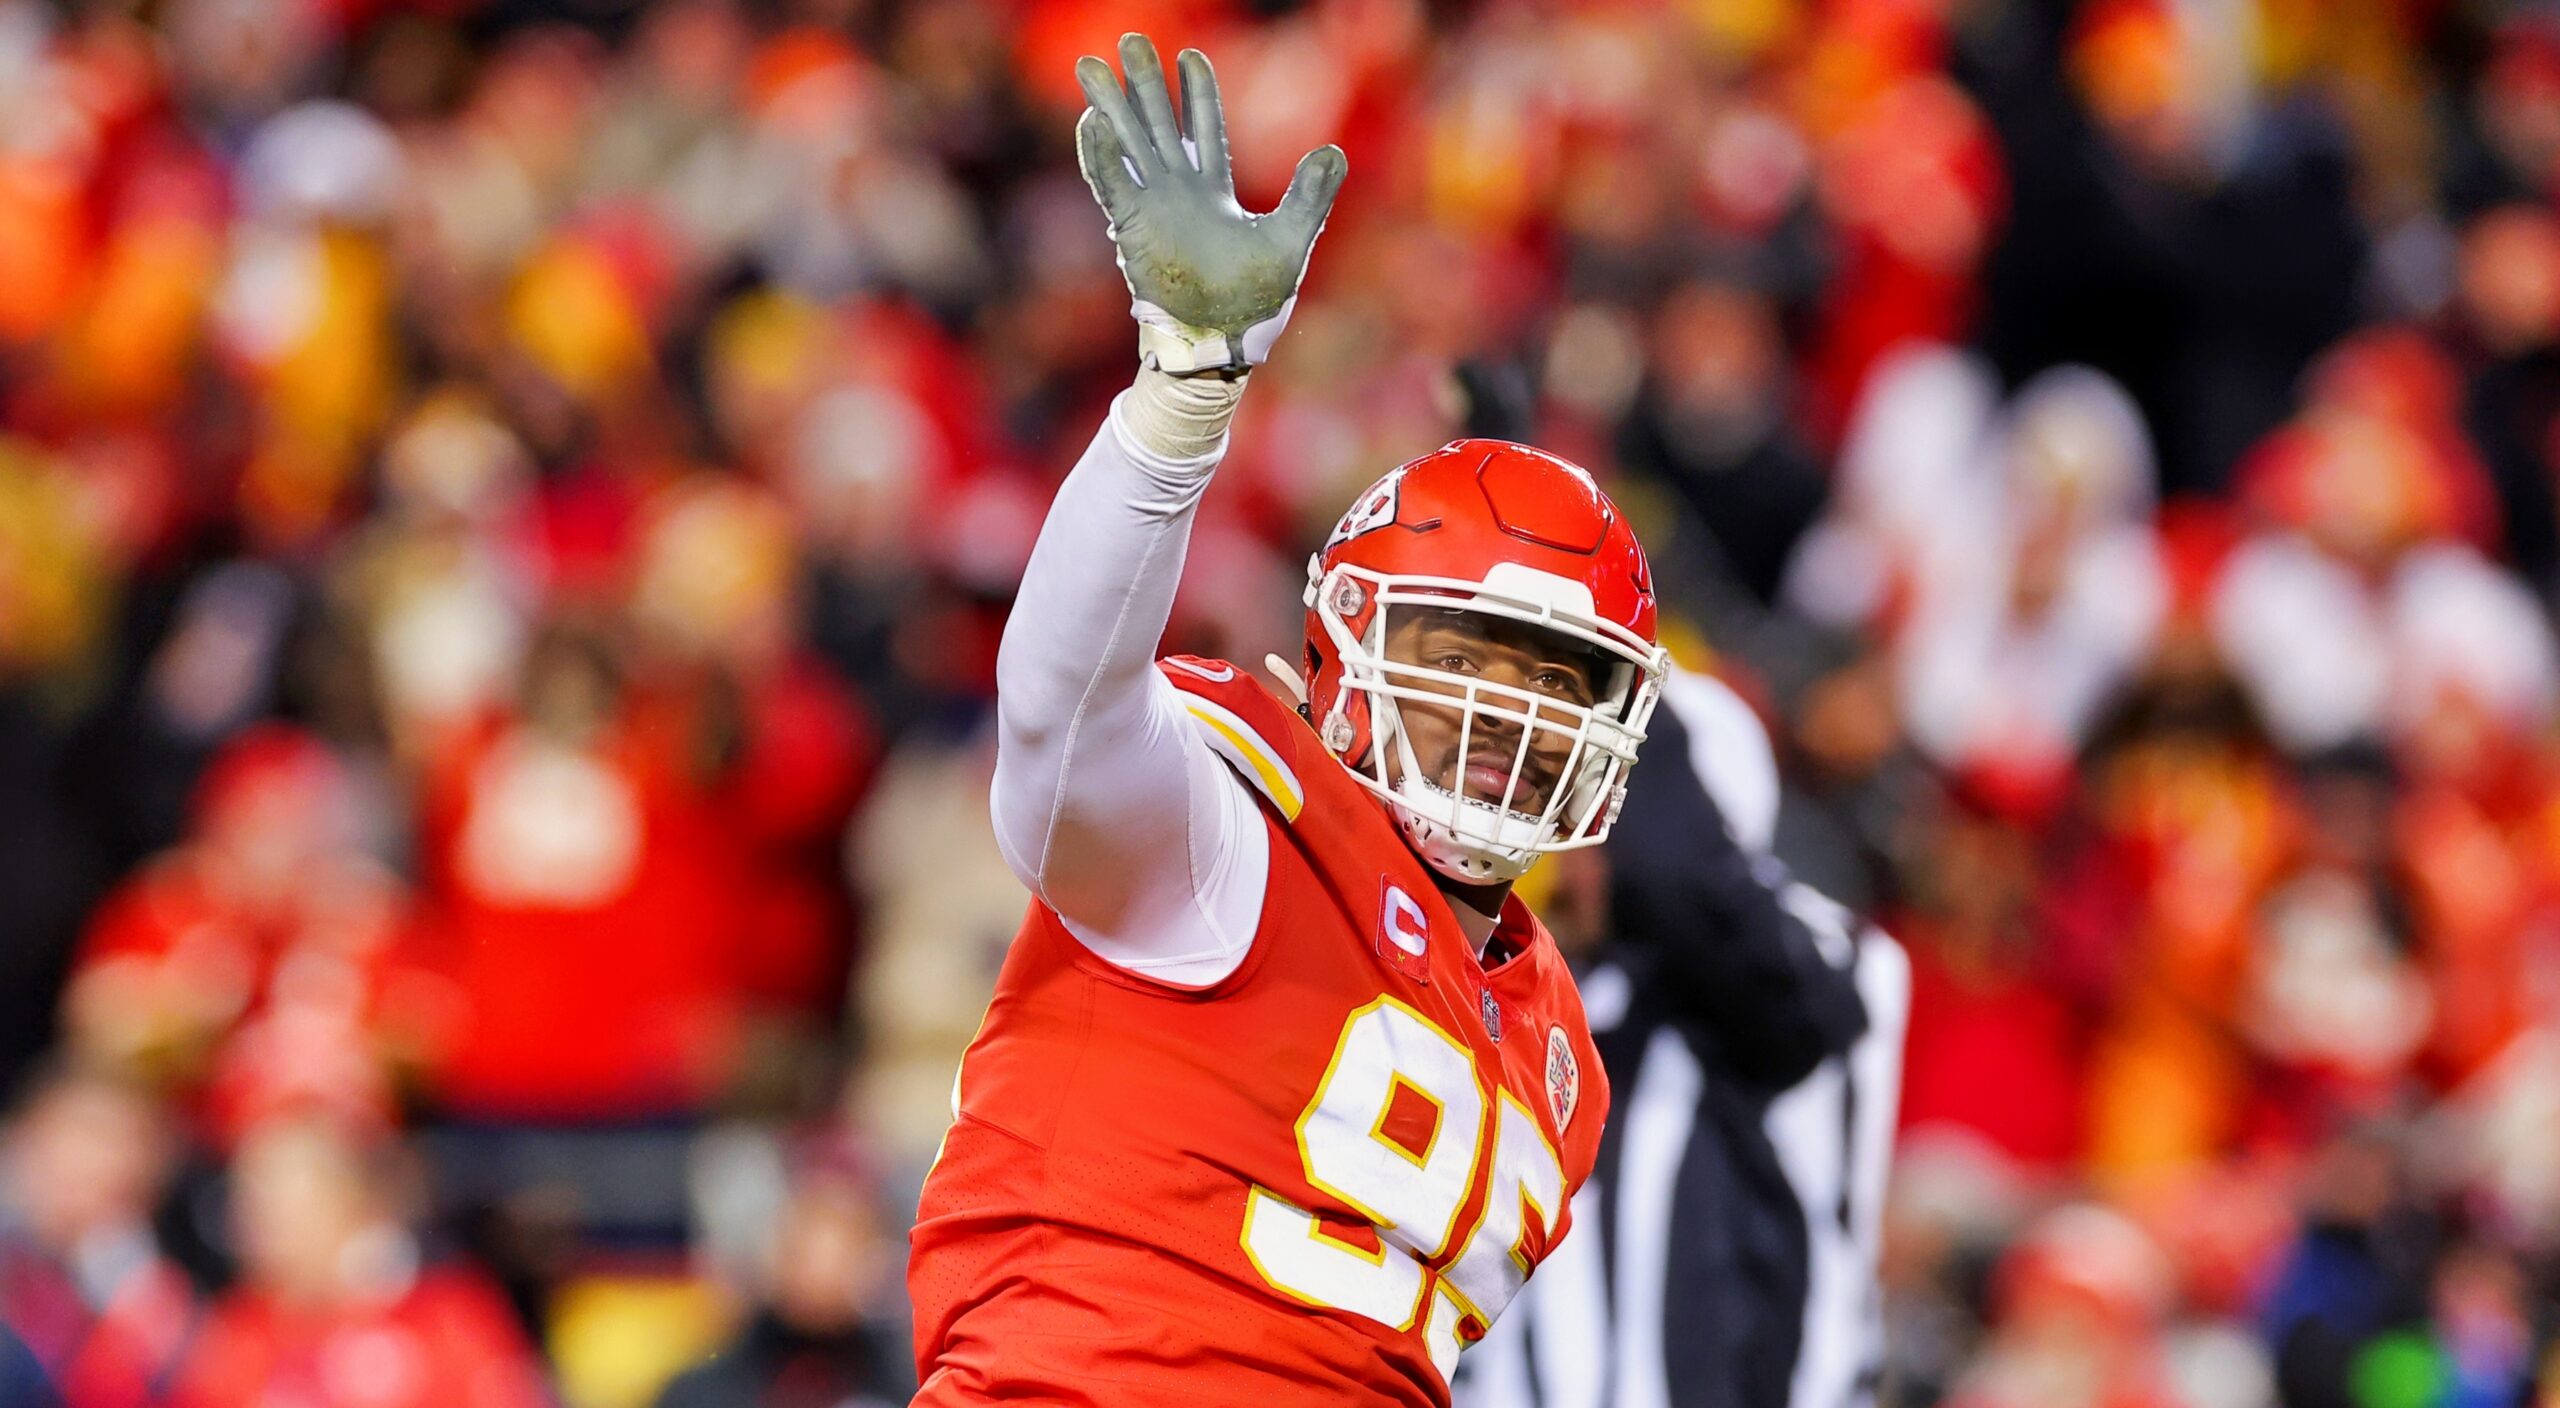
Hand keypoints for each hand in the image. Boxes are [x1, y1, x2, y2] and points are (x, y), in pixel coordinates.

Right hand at [1076, 33, 1347, 374]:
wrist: (1223, 339)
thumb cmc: (1255, 300)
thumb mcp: (1290, 239)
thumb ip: (1310, 195)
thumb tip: (1334, 152)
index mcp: (1213, 192)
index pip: (1203, 130)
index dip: (1196, 93)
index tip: (1188, 55)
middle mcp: (1178, 193)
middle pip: (1156, 124)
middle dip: (1143, 83)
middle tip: (1130, 38)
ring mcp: (1152, 208)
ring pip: (1127, 144)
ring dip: (1109, 106)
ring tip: (1090, 66)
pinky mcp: (1133, 228)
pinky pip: (1112, 184)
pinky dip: (1100, 154)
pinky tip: (1091, 122)